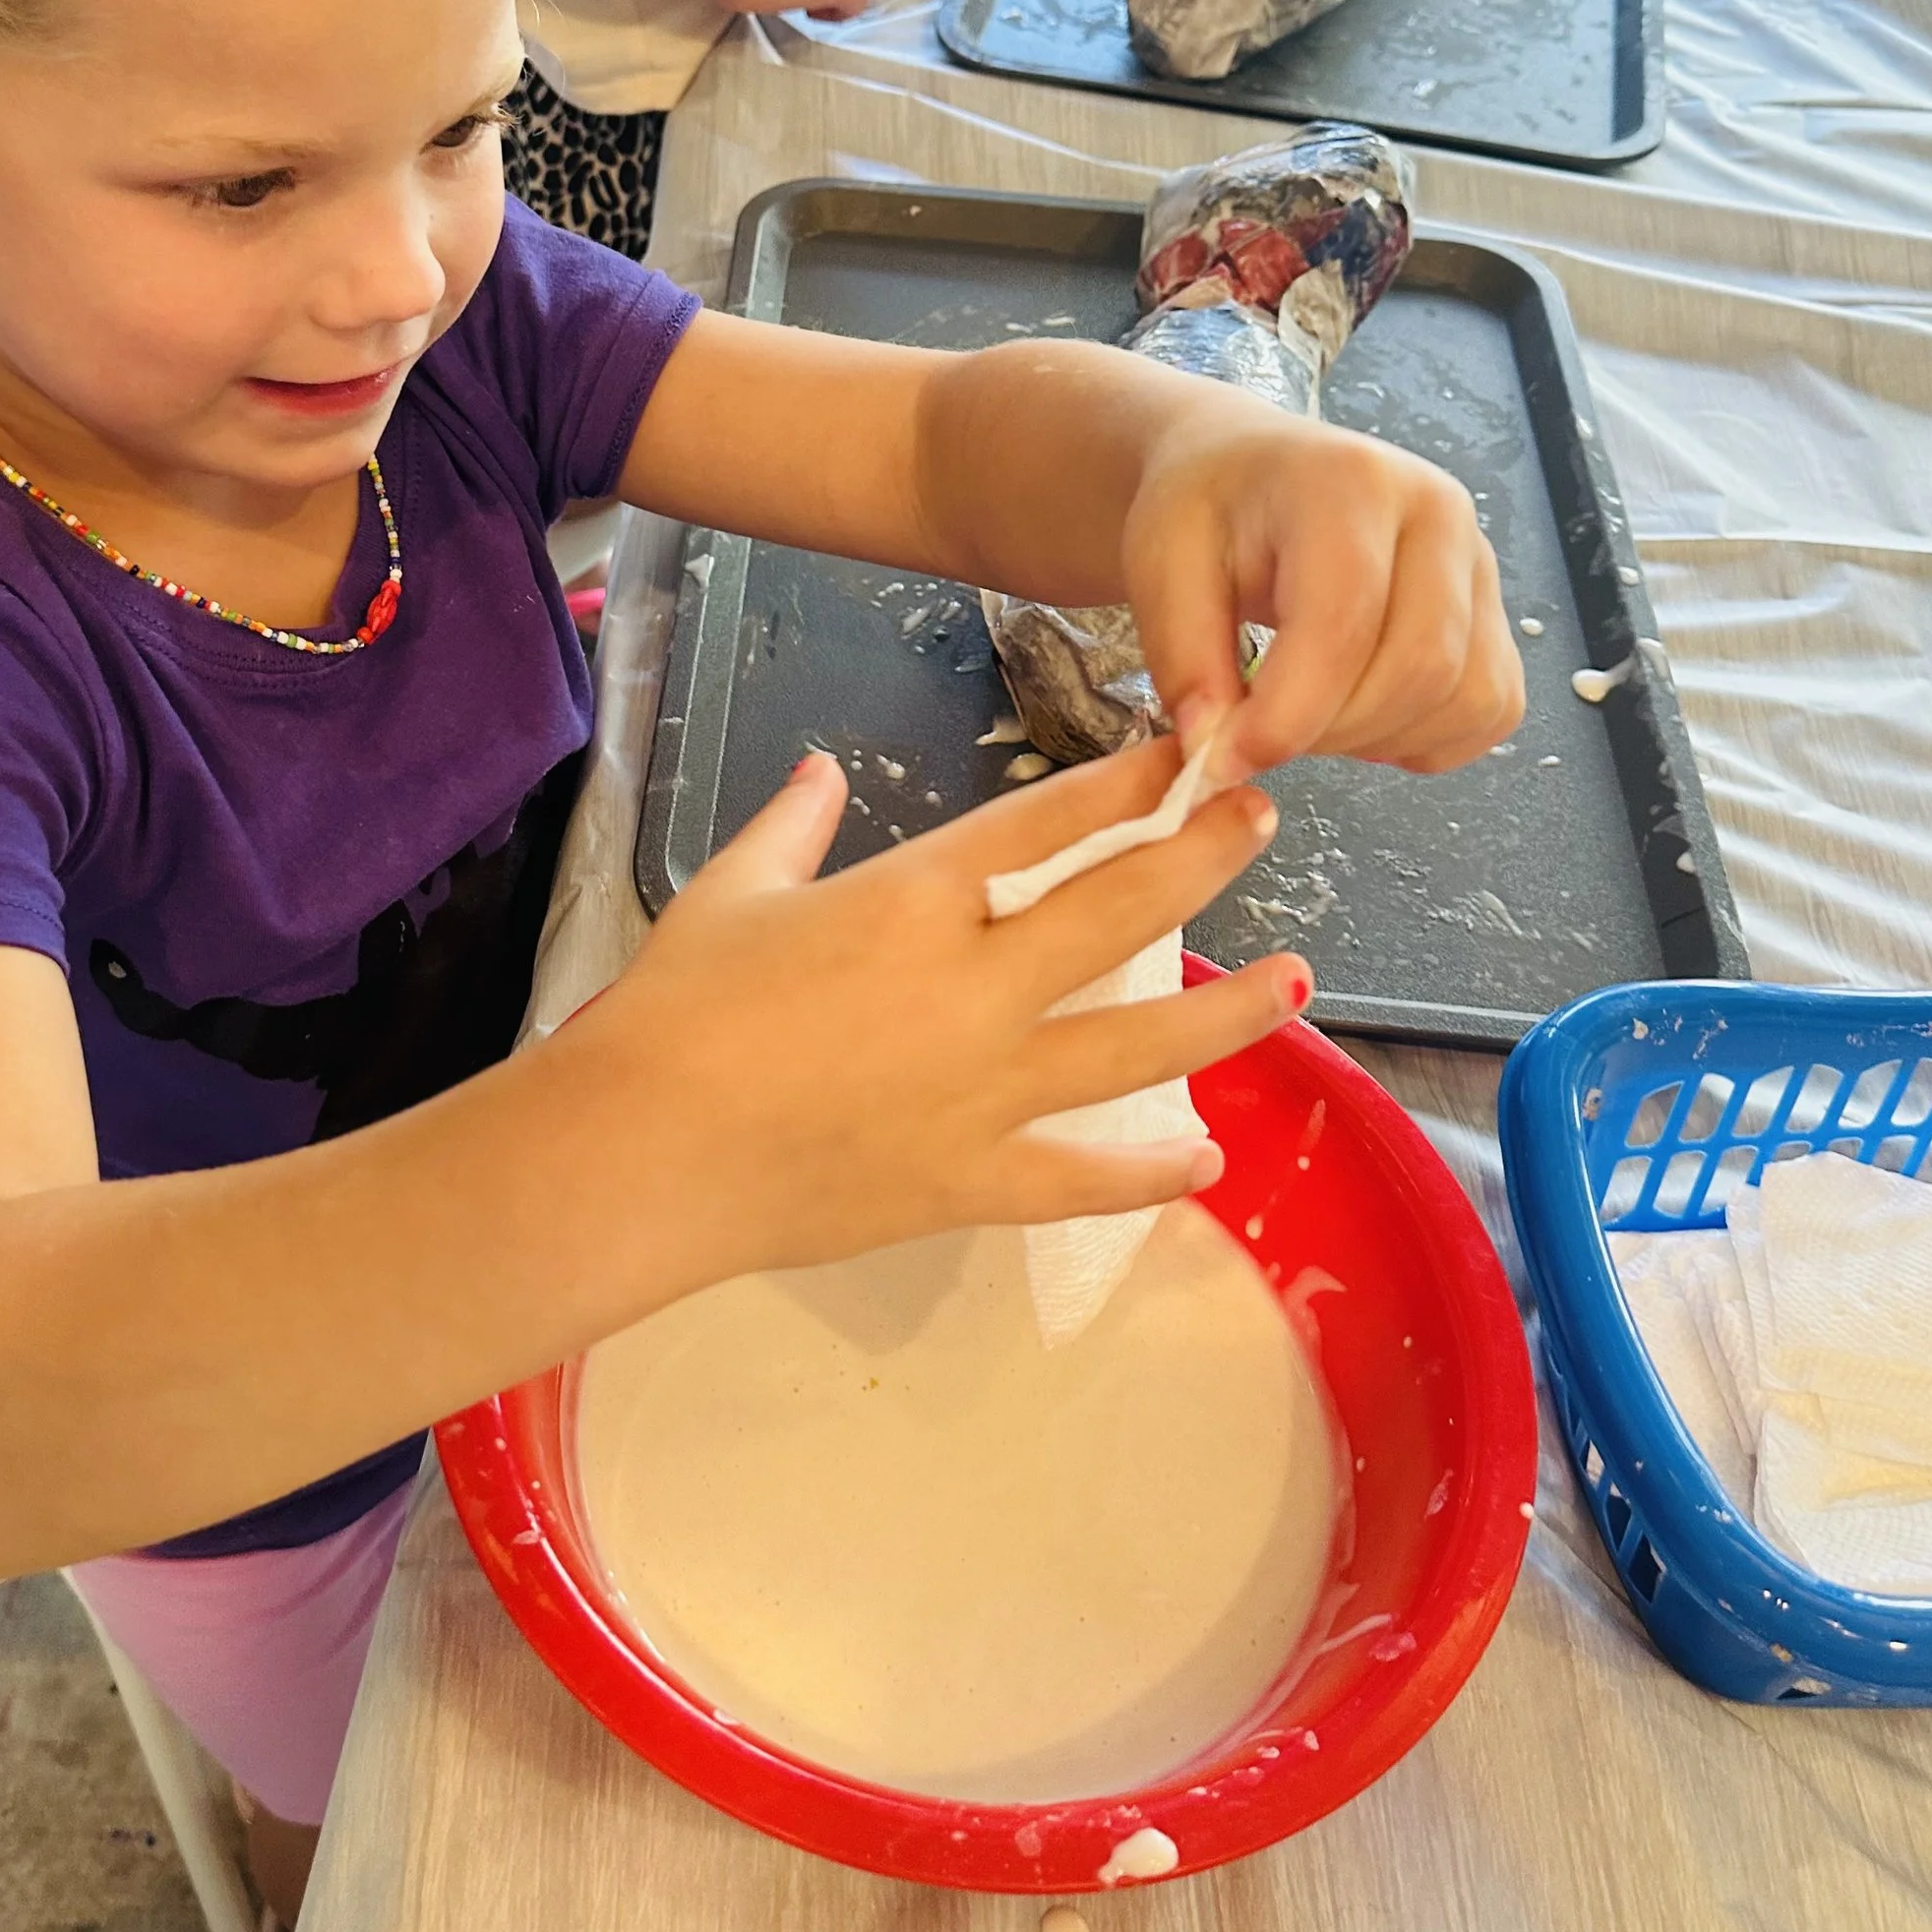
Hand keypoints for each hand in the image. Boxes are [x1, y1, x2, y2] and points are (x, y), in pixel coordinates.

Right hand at [587, 742, 1308, 1279]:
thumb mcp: (726, 893)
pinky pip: (1077, 1179)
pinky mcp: (967, 1181)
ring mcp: (981, 1090)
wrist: (636, 1155)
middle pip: (1120, 910)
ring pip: (1135, 1044)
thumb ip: (789, 827)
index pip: (1048, 823)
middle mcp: (971, 985)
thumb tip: (819, 771)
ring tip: (1295, 982)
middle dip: (1202, 855)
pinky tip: (1205, 1159)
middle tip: (1262, 816)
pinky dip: (1145, 1174)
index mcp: (912, 899)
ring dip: (1225, 1011)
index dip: (1128, 780)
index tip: (1187, 751)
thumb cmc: (673, 1011)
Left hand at [1116, 390, 1525, 777]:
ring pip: (1462, 696)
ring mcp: (1480, 562)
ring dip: (1376, 741)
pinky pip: (1491, 709)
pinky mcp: (1497, 614)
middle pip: (1421, 666)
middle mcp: (1437, 512)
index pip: (1344, 620)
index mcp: (1348, 482)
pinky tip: (1361, 720)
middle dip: (1331, 731)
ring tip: (1304, 718)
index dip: (1289, 712)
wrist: (1254, 476)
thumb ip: (1183, 660)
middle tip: (1260, 735)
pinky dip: (1426, 741)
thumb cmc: (1210, 511)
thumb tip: (1218, 752)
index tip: (1227, 758)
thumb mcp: (1159, 565)